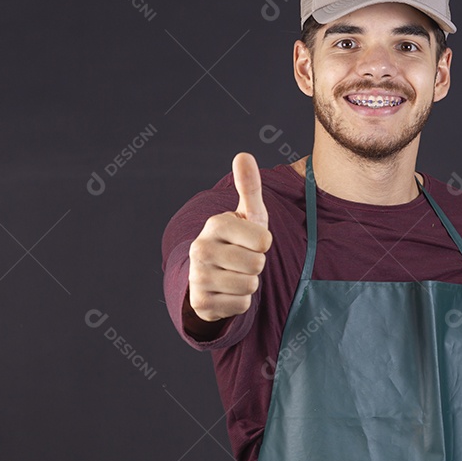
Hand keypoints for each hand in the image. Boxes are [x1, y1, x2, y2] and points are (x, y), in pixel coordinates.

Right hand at [187, 153, 272, 322]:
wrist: (213, 275)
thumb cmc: (238, 240)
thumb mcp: (248, 214)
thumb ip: (249, 186)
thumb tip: (243, 154)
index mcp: (215, 224)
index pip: (263, 241)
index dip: (263, 244)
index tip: (251, 242)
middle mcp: (201, 249)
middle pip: (257, 265)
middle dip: (256, 265)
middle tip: (243, 260)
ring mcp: (198, 277)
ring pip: (249, 286)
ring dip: (250, 284)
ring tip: (236, 274)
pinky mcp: (201, 303)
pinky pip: (241, 306)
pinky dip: (241, 302)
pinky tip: (228, 292)